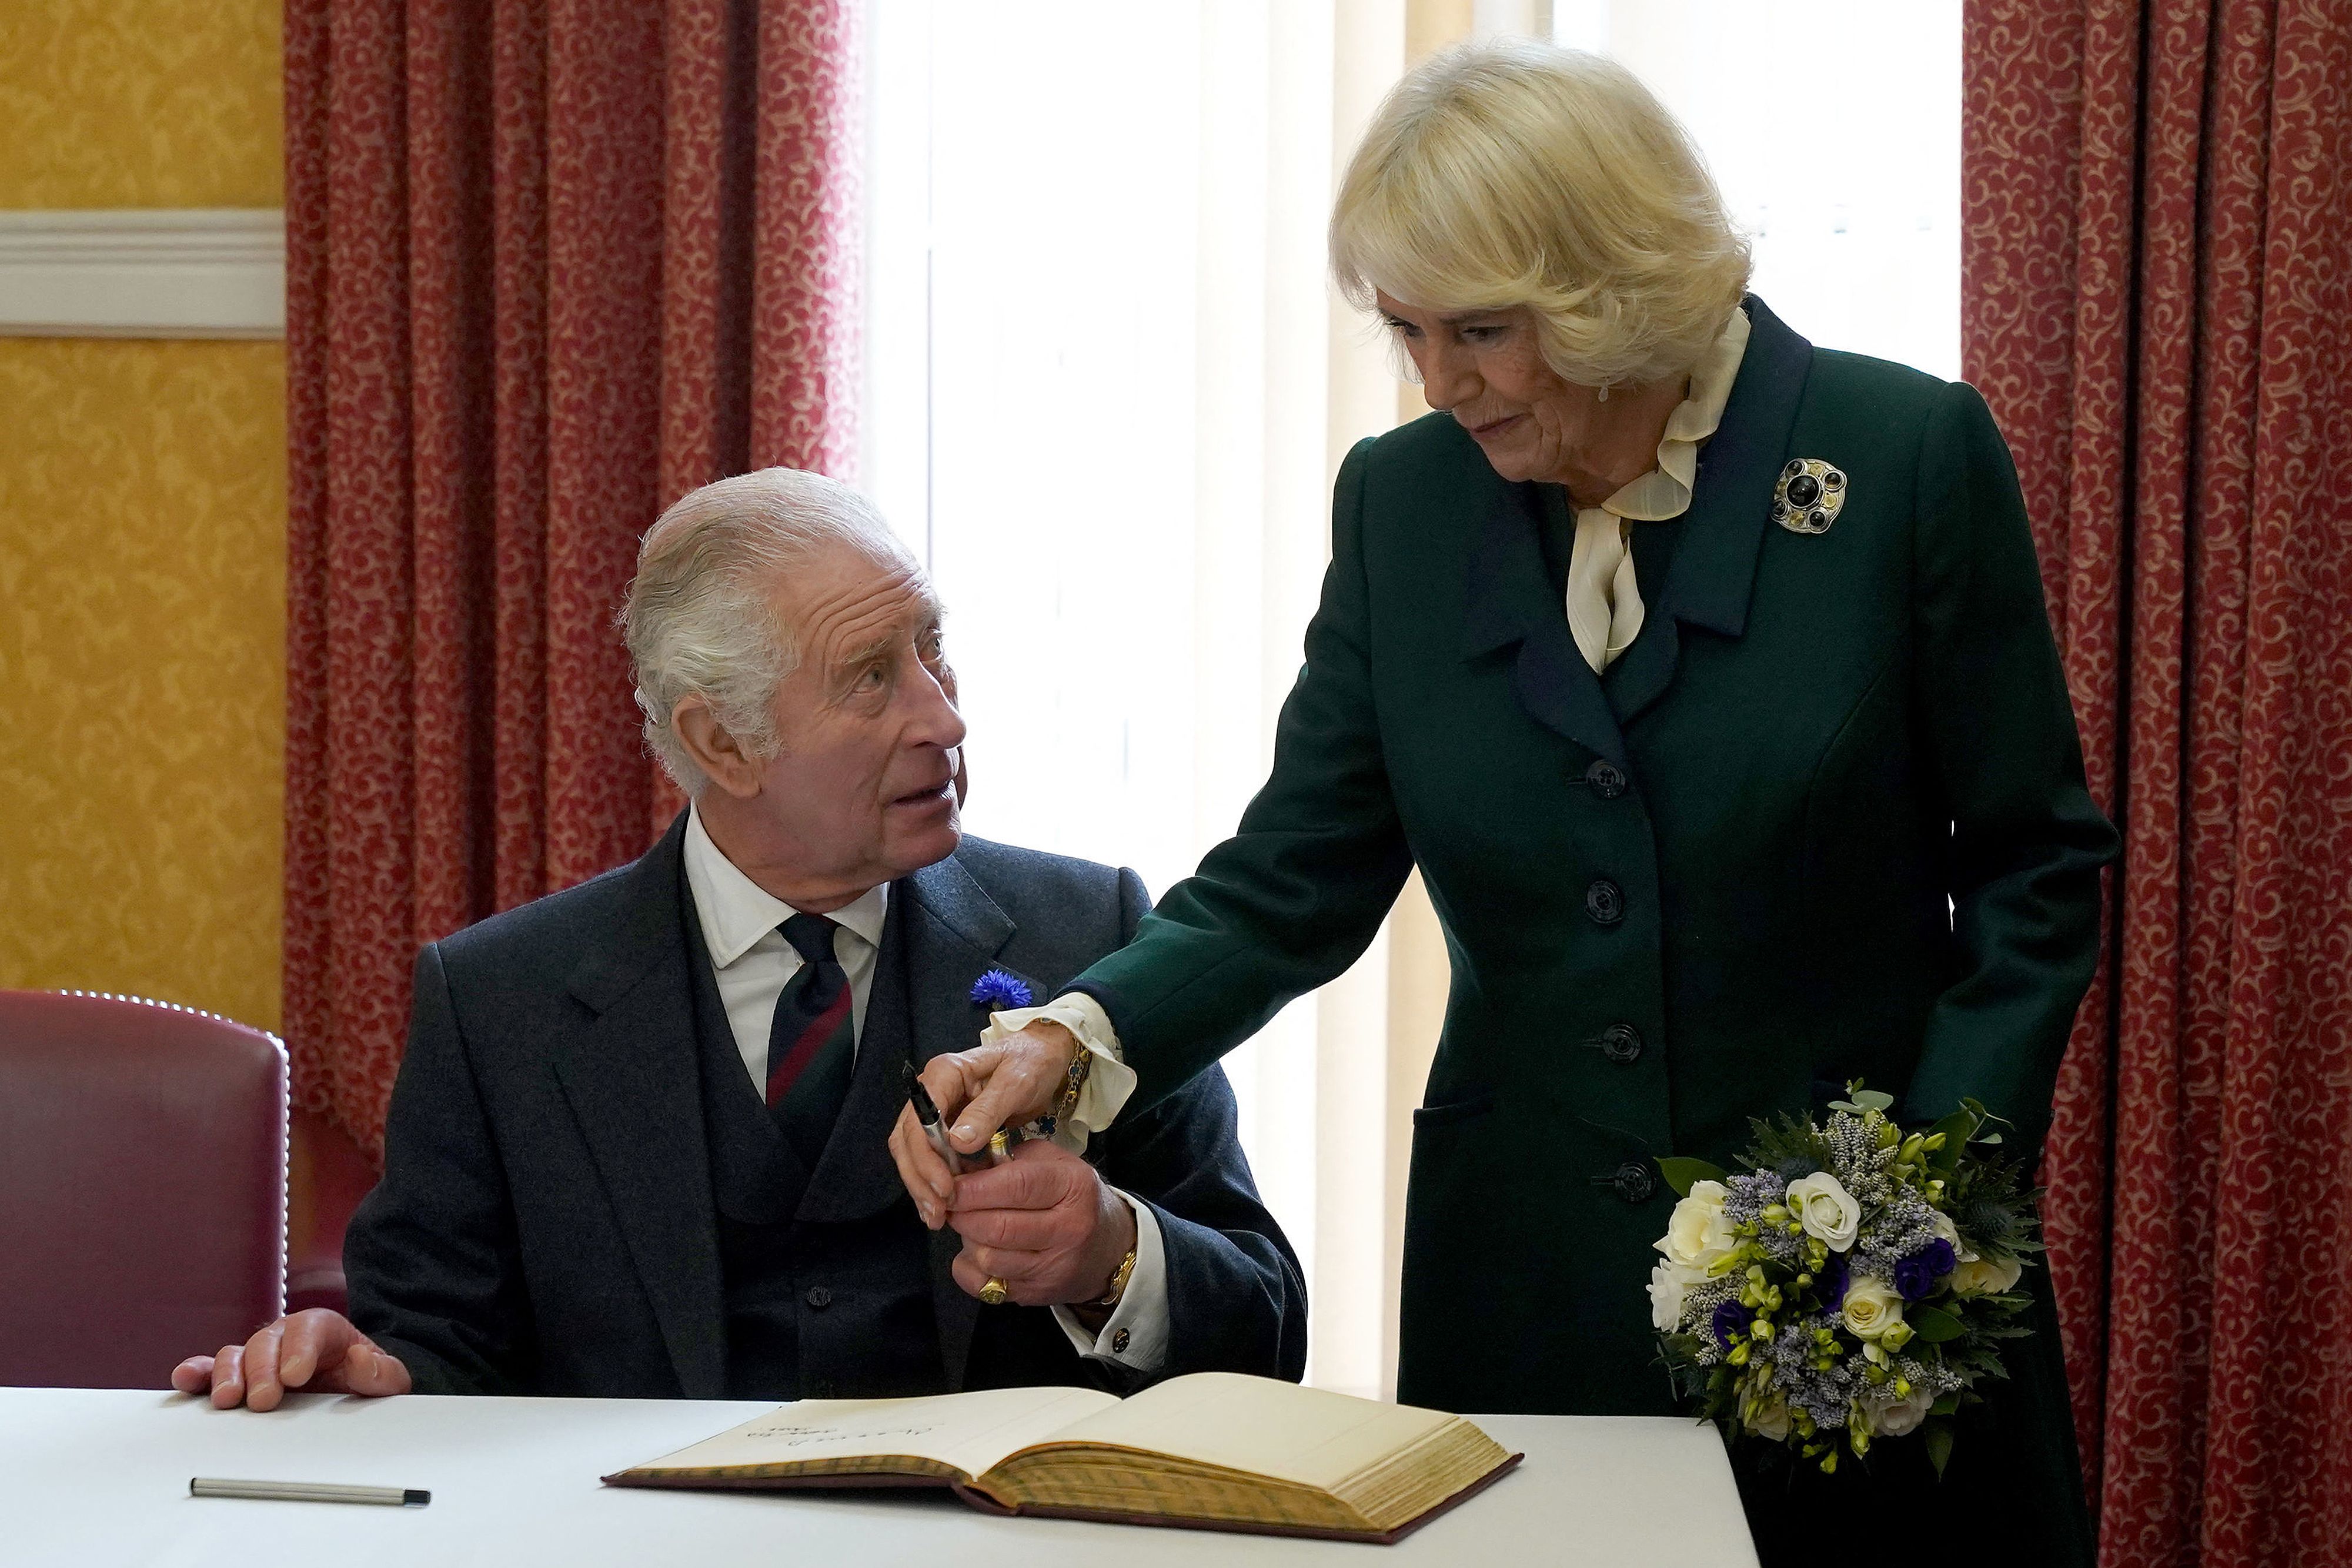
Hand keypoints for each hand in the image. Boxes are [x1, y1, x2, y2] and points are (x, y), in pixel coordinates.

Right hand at [170, 1308, 411, 1410]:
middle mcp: (285, 1337)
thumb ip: (381, 1372)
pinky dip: (197, 1374)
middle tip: (264, 1399)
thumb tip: (359, 1360)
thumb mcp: (387, 1378)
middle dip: (263, 1370)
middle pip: (268, 1343)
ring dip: (227, 1376)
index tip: (296, 1374)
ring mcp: (258, 1356)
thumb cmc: (365, 1377)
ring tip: (226, 1400)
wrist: (351, 1387)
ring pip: (236, 1355)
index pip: (309, 1329)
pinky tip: (186, 1381)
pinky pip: (210, 1370)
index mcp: (324, 1330)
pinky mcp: (237, 1377)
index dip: (300, 1349)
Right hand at [888, 1020, 1079, 1225]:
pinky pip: (929, 1156)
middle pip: (907, 1138)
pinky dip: (932, 1181)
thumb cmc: (1032, 1063)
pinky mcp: (946, 1127)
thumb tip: (957, 1143)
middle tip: (937, 1212)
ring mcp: (937, 1109)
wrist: (1044, 1057)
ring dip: (921, 1185)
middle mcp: (932, 1090)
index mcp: (945, 1073)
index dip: (926, 1157)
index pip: (919, 1118)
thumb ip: (988, 1110)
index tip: (945, 1188)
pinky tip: (941, 1207)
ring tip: (936, 1217)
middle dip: (919, 1178)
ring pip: (912, 1151)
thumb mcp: (1016, 1083)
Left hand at [945, 1138, 1135, 1308]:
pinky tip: (975, 1251)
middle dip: (963, 1214)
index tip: (951, 1184)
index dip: (976, 1187)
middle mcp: (1069, 1230)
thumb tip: (959, 1164)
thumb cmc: (1072, 1197)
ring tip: (969, 1224)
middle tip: (951, 1203)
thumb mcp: (1054, 1163)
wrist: (1108, 1250)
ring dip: (966, 1239)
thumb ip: (1009, 1157)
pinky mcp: (1036, 1295)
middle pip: (999, 1227)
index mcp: (1074, 1187)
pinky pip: (983, 1286)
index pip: (1017, 1186)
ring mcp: (1053, 1268)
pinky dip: (967, 1268)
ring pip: (988, 1259)